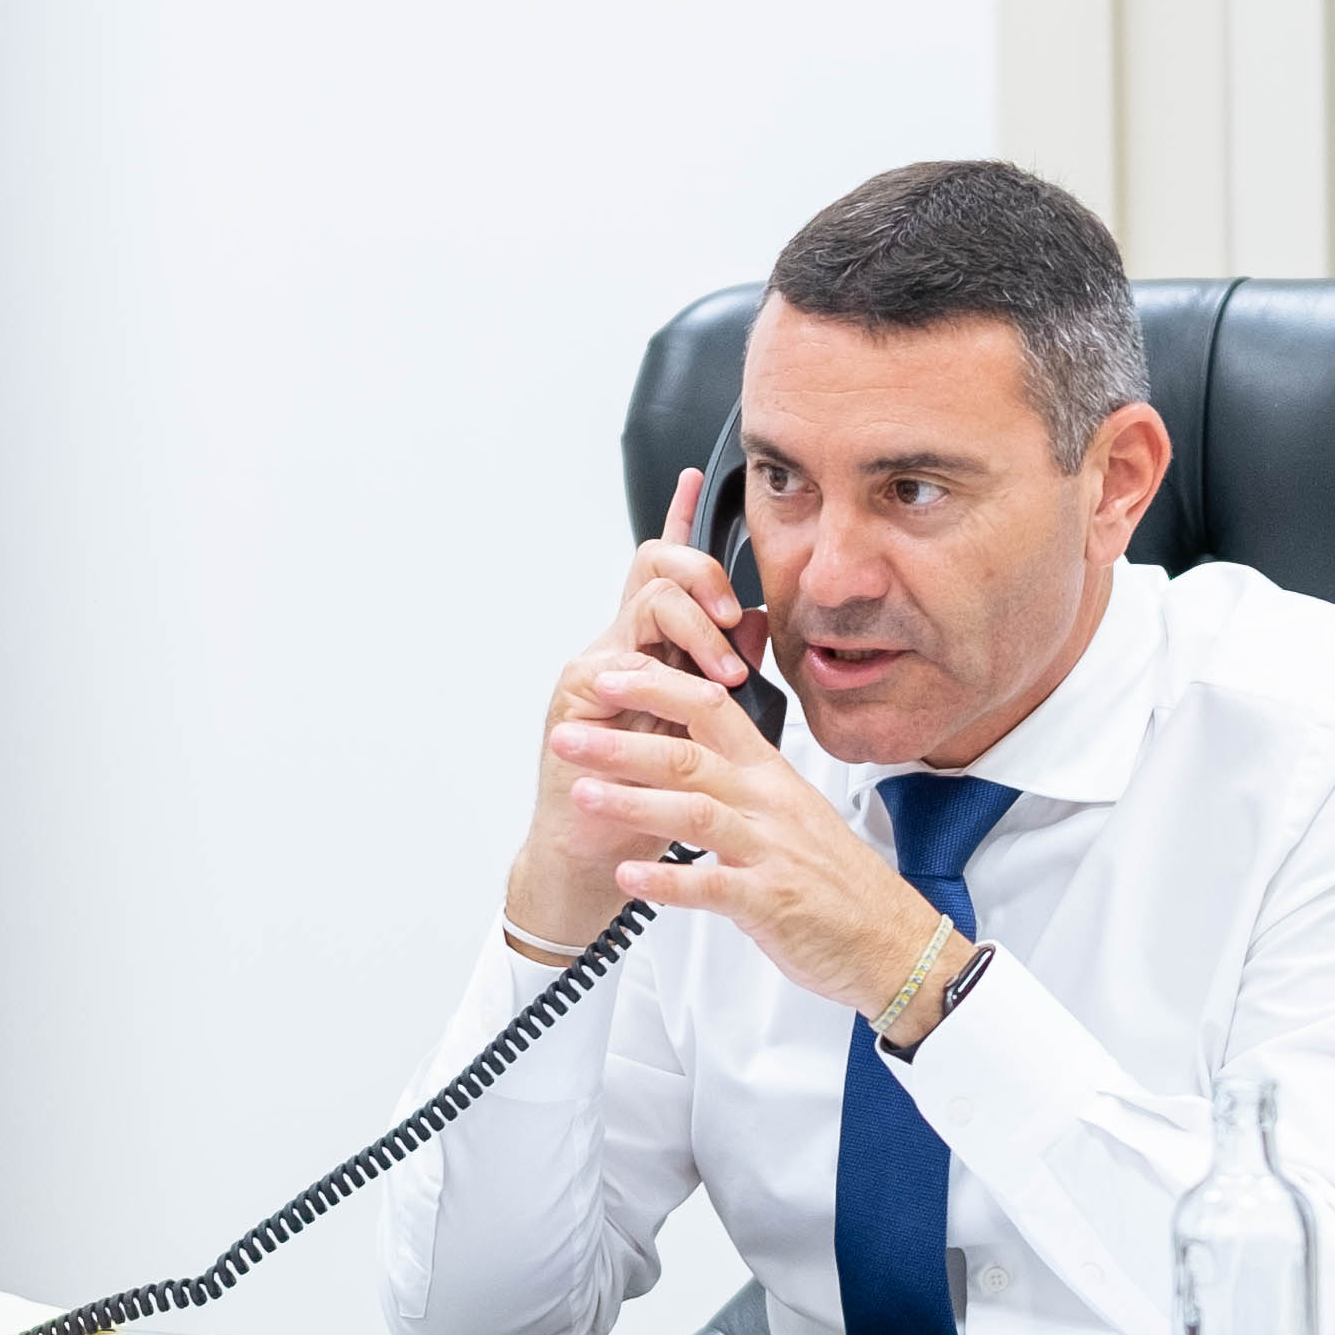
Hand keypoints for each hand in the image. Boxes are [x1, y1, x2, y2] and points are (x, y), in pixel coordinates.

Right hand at [504, 467, 774, 949]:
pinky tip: (678, 697)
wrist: (592, 856)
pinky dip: (659, 678)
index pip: (663, 574)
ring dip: (694, 631)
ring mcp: (593, 670)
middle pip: (654, 570)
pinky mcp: (577, 699)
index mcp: (648, 648)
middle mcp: (616, 648)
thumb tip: (758, 624)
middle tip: (732, 617)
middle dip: (700, 576)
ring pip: (646, 608)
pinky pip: (622, 666)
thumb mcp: (701, 728)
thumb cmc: (644, 798)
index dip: (679, 522)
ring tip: (723, 676)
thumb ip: (725, 670)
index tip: (696, 478)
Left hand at [546, 655, 962, 1033]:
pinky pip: (713, 886)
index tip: (609, 678)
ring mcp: (770, 852)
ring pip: (696, 810)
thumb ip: (743, 783)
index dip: (658, 689)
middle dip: (622, 743)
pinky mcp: (770, 902)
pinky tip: (628, 877)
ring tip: (583, 795)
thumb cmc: (837, 882)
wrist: (892, 942)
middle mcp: (769, 804)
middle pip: (690, 756)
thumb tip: (692, 754)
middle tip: (567, 736)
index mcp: (771, 776)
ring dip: (633, 802)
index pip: (711, 711)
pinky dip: (667, 881)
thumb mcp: (791, 815)